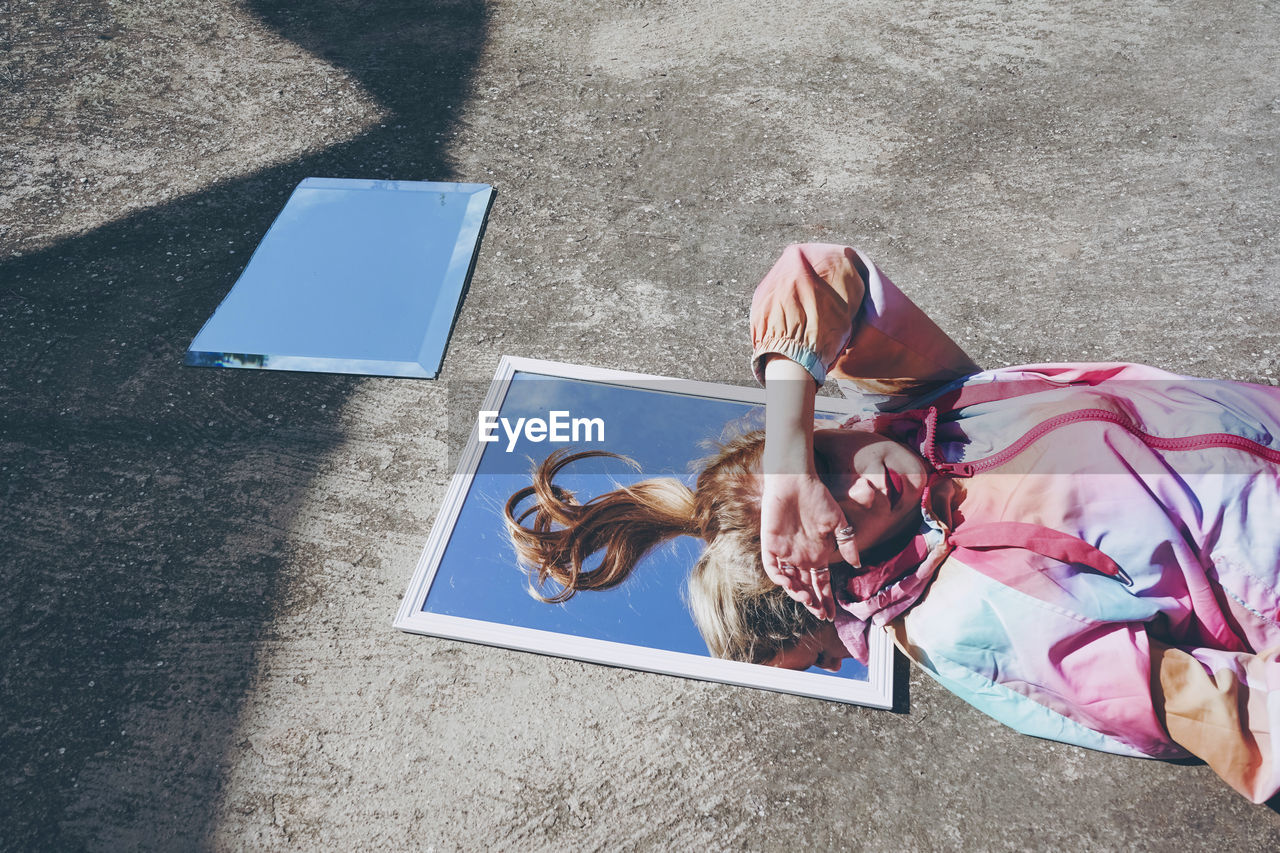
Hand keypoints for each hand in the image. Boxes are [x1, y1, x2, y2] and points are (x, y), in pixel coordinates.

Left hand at [760, 472, 861, 620]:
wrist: (795, 480)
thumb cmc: (818, 498)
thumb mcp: (838, 522)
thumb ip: (847, 543)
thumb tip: (857, 565)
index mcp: (817, 554)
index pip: (822, 584)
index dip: (826, 600)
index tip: (832, 615)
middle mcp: (801, 557)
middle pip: (806, 587)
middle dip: (813, 603)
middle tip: (820, 613)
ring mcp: (785, 553)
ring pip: (790, 582)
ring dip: (798, 594)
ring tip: (807, 600)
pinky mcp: (771, 545)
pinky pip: (772, 568)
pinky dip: (779, 578)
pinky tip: (789, 584)